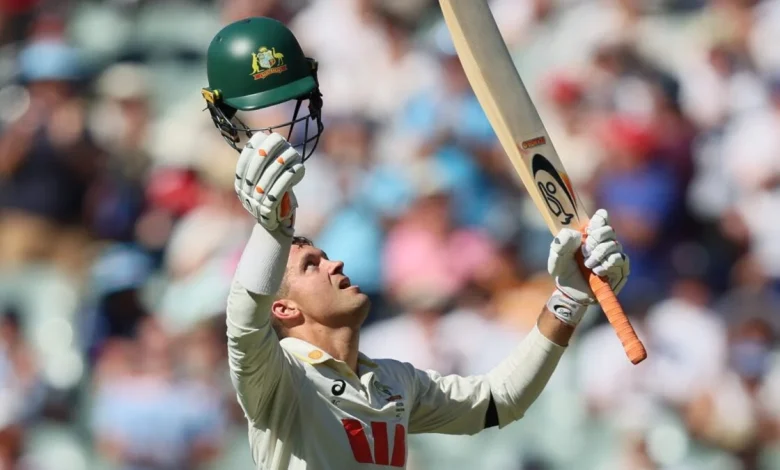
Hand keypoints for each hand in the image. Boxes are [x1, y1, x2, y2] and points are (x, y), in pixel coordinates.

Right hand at [234, 133, 304, 235]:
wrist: (275, 225)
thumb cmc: (273, 197)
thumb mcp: (265, 179)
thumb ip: (263, 163)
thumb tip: (265, 137)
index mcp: (240, 182)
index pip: (245, 159)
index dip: (255, 145)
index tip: (268, 136)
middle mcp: (244, 191)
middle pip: (257, 164)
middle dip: (270, 149)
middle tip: (283, 141)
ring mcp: (254, 201)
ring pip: (270, 174)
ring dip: (283, 161)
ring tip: (293, 153)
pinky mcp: (267, 209)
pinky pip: (279, 188)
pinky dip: (290, 176)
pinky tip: (299, 168)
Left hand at [545, 209, 629, 325]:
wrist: (571, 293)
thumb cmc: (564, 272)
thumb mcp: (556, 257)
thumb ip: (561, 243)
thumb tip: (576, 234)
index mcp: (589, 234)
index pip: (601, 217)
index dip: (598, 220)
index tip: (589, 229)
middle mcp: (604, 242)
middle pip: (609, 230)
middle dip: (595, 239)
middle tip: (584, 252)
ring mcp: (614, 254)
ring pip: (614, 245)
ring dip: (599, 254)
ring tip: (588, 265)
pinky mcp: (621, 268)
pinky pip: (619, 260)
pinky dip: (606, 265)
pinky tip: (597, 272)